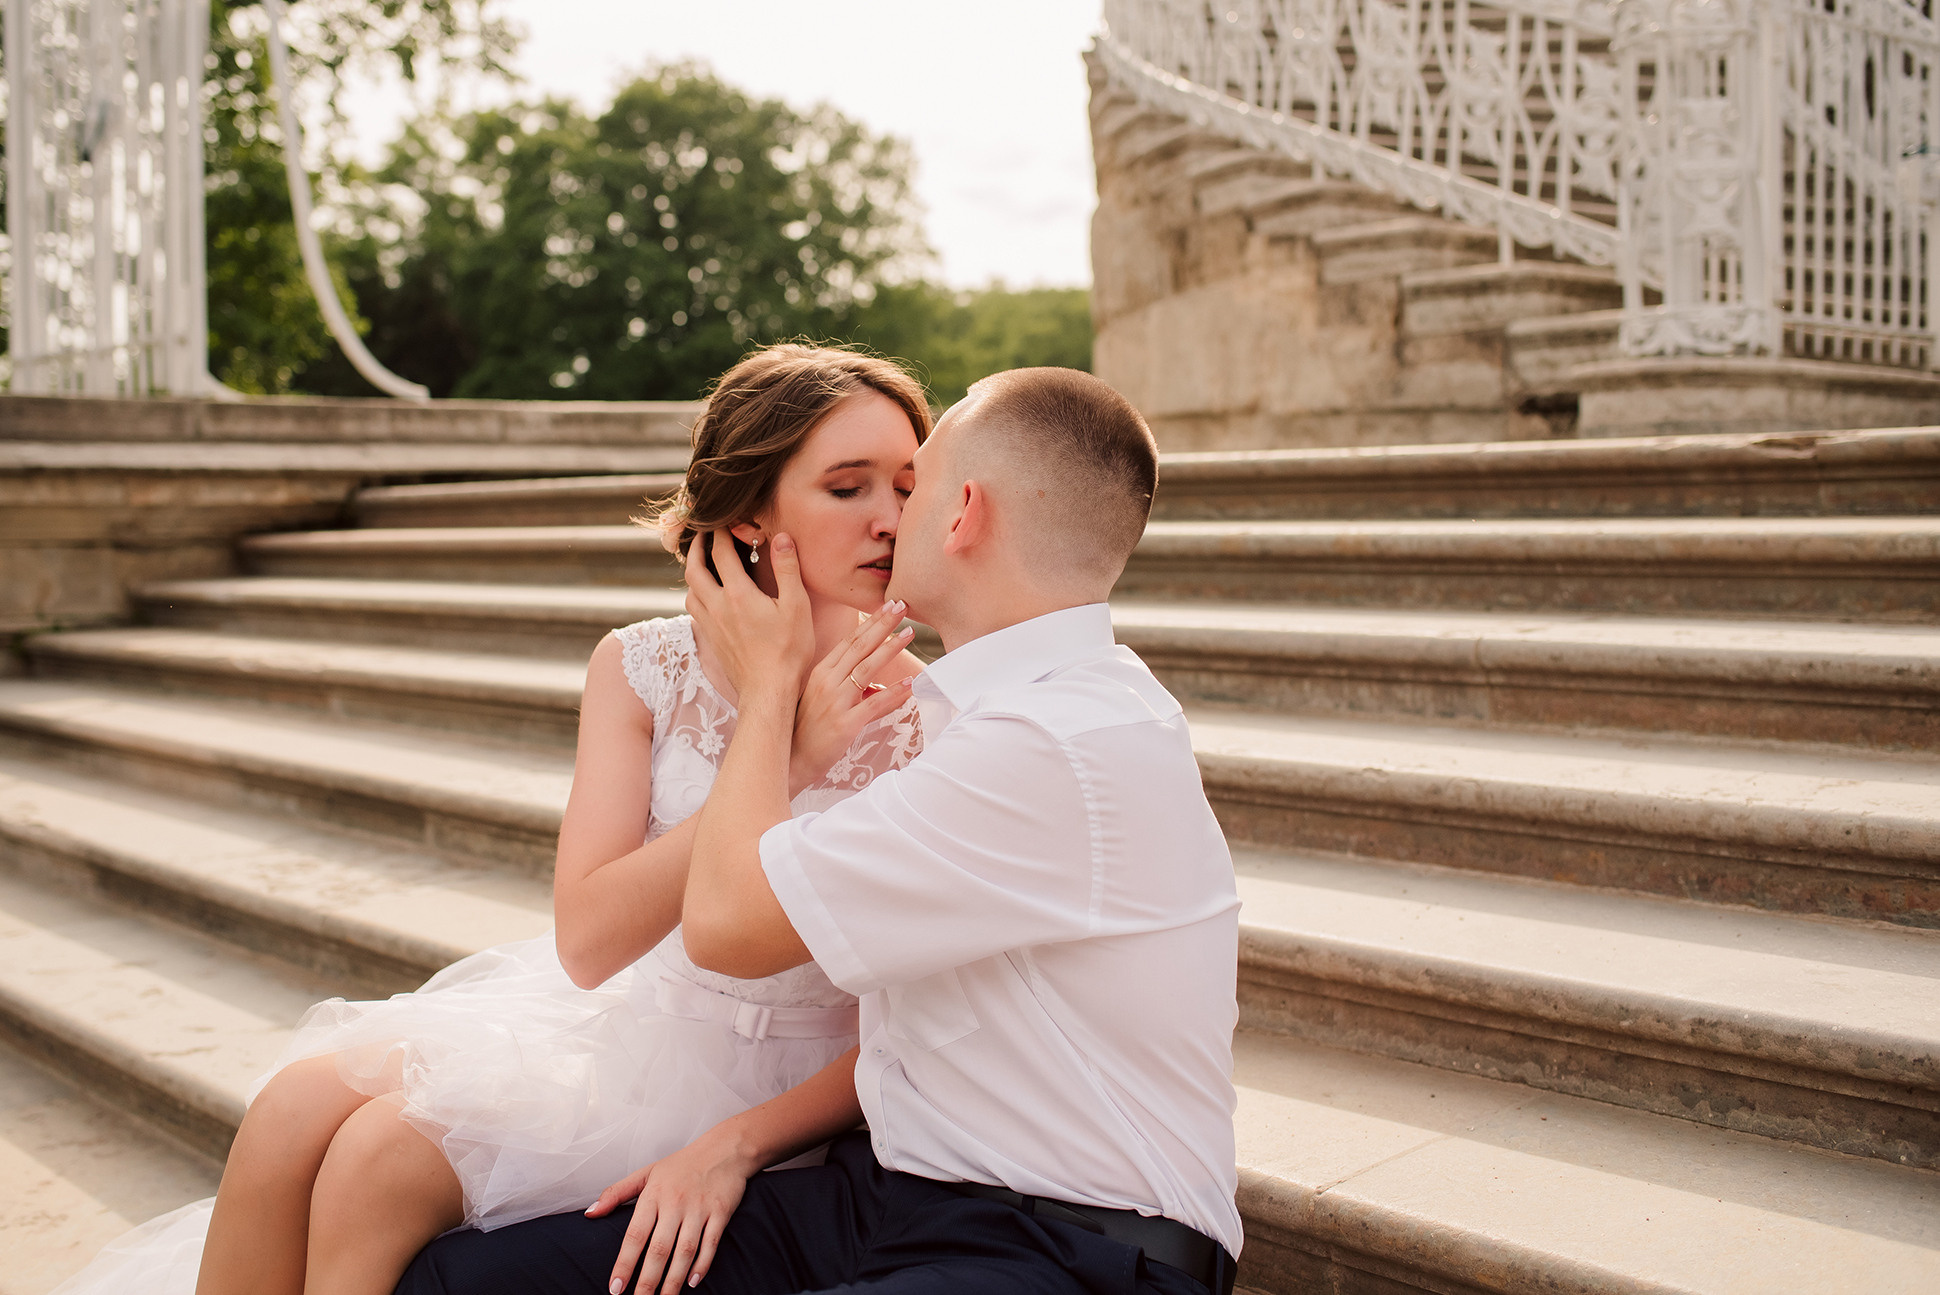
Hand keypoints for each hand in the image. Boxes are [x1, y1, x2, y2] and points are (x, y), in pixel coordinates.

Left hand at [586, 1125, 757, 1293]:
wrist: (725, 1149)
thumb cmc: (682, 1164)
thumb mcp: (646, 1173)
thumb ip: (616, 1193)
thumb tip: (590, 1213)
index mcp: (653, 1195)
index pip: (635, 1235)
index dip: (624, 1264)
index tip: (615, 1288)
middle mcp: (675, 1203)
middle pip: (659, 1250)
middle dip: (647, 1282)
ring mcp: (699, 1209)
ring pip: (684, 1251)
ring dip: (673, 1280)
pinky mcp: (720, 1213)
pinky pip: (710, 1244)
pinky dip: (702, 1265)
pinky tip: (692, 1282)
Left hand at [684, 530, 815, 706]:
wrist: (768, 692)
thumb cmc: (788, 651)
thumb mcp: (796, 606)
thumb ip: (787, 569)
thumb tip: (780, 537)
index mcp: (738, 594)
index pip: (721, 552)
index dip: (720, 531)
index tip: (723, 519)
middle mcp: (717, 606)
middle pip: (694, 569)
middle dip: (696, 547)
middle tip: (702, 534)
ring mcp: (711, 624)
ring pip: (690, 590)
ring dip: (693, 572)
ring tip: (702, 562)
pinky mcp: (711, 639)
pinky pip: (694, 609)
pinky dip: (696, 594)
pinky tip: (707, 596)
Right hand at [791, 602, 915, 794]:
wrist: (790, 761)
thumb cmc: (806, 730)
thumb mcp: (822, 700)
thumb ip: (848, 688)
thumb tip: (877, 686)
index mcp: (820, 673)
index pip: (849, 641)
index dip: (870, 622)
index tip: (887, 606)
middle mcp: (826, 682)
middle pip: (859, 647)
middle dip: (882, 624)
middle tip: (902, 605)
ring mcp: (835, 702)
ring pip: (866, 669)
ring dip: (890, 648)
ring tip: (909, 633)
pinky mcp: (845, 724)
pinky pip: (873, 704)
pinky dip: (893, 693)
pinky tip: (909, 683)